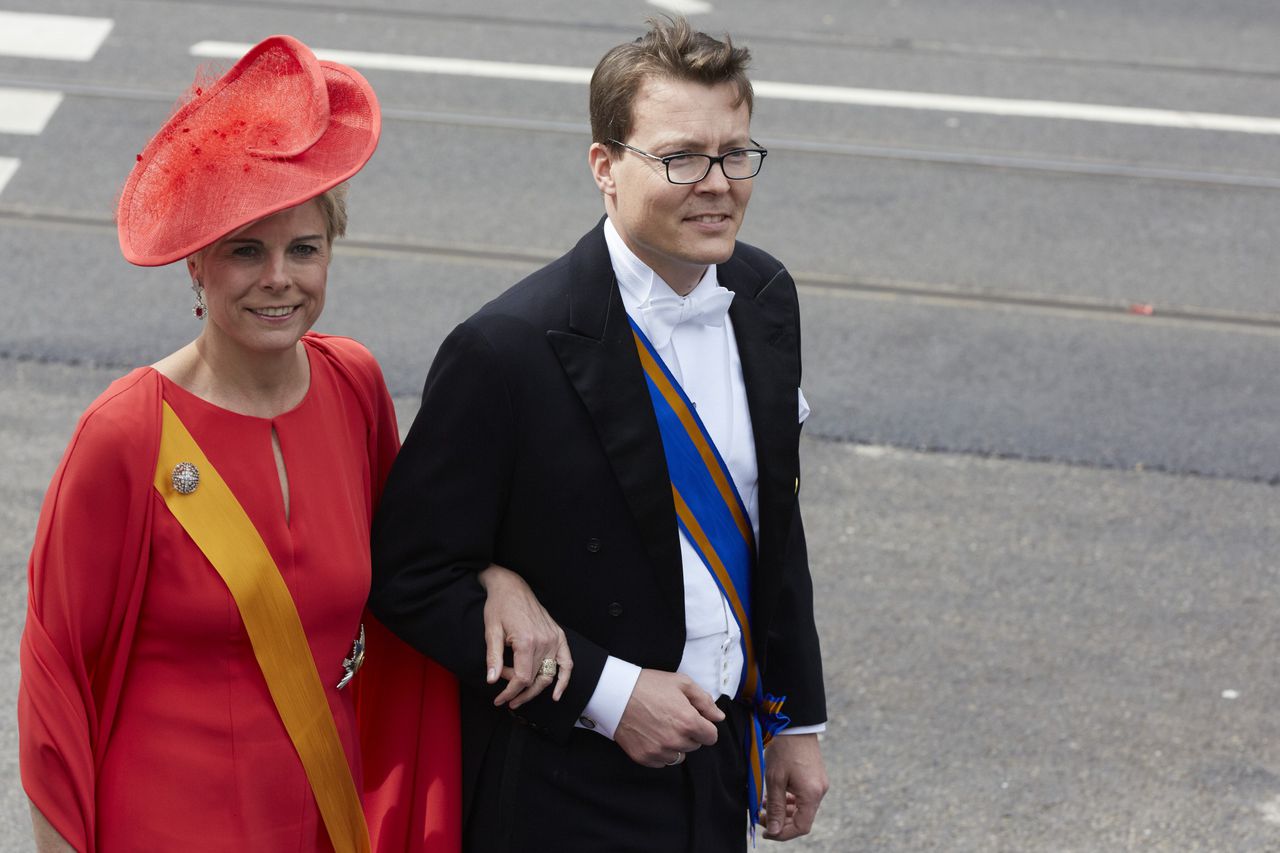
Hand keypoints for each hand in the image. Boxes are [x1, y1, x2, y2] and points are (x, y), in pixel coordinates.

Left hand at [477, 564, 571, 707]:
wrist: (512, 586)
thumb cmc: (499, 607)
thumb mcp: (491, 631)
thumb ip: (493, 658)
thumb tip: (491, 681)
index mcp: (527, 641)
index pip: (522, 678)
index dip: (510, 692)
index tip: (499, 699)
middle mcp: (544, 641)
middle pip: (535, 679)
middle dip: (519, 692)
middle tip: (507, 701)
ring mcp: (554, 638)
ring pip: (548, 675)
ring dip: (536, 690)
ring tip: (521, 698)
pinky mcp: (558, 635)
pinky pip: (567, 662)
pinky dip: (564, 680)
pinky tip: (557, 694)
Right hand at [614, 669, 723, 767]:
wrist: (616, 693)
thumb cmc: (649, 685)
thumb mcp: (681, 683)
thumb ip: (704, 701)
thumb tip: (719, 717)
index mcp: (688, 722)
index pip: (711, 737)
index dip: (705, 726)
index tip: (694, 718)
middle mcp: (676, 740)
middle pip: (695, 745)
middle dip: (689, 733)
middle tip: (673, 717)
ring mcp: (659, 751)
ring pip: (679, 756)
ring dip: (676, 744)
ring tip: (662, 727)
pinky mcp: (644, 758)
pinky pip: (662, 762)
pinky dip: (660, 752)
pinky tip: (652, 735)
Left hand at [761, 733, 828, 840]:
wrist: (795, 724)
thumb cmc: (784, 749)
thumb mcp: (774, 780)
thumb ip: (775, 807)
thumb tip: (773, 830)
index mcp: (812, 794)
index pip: (801, 827)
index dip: (783, 833)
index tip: (766, 831)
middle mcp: (820, 791)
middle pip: (802, 819)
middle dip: (781, 821)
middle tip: (761, 816)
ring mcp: (819, 784)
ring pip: (802, 808)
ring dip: (784, 810)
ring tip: (764, 804)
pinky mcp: (816, 777)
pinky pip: (804, 797)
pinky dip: (790, 800)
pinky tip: (775, 795)